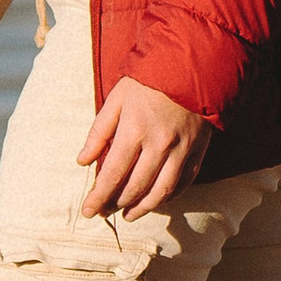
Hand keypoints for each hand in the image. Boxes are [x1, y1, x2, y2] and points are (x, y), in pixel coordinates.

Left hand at [78, 77, 209, 218]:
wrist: (192, 65)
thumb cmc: (148, 80)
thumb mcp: (117, 98)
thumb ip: (99, 132)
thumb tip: (83, 161)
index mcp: (134, 130)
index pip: (113, 174)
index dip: (98, 196)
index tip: (88, 211)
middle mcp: (159, 144)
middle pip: (135, 187)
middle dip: (116, 204)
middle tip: (105, 212)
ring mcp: (181, 149)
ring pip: (161, 192)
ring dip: (143, 208)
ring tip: (128, 215)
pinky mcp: (198, 150)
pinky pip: (183, 183)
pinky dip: (169, 197)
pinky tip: (156, 200)